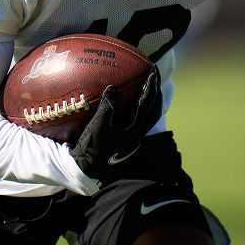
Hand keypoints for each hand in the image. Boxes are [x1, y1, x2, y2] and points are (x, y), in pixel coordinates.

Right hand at [69, 70, 161, 185]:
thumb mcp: (97, 127)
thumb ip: (107, 108)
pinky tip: (129, 104)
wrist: (87, 171)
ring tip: (147, 89)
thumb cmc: (91, 149)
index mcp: (134, 132)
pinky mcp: (126, 142)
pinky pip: (138, 122)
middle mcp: (137, 136)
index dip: (151, 88)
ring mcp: (133, 140)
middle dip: (157, 94)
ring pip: (149, 118)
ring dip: (151, 103)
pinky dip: (139, 110)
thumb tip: (113, 87)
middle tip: (154, 78)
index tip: (152, 73)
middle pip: (155, 112)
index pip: (147, 105)